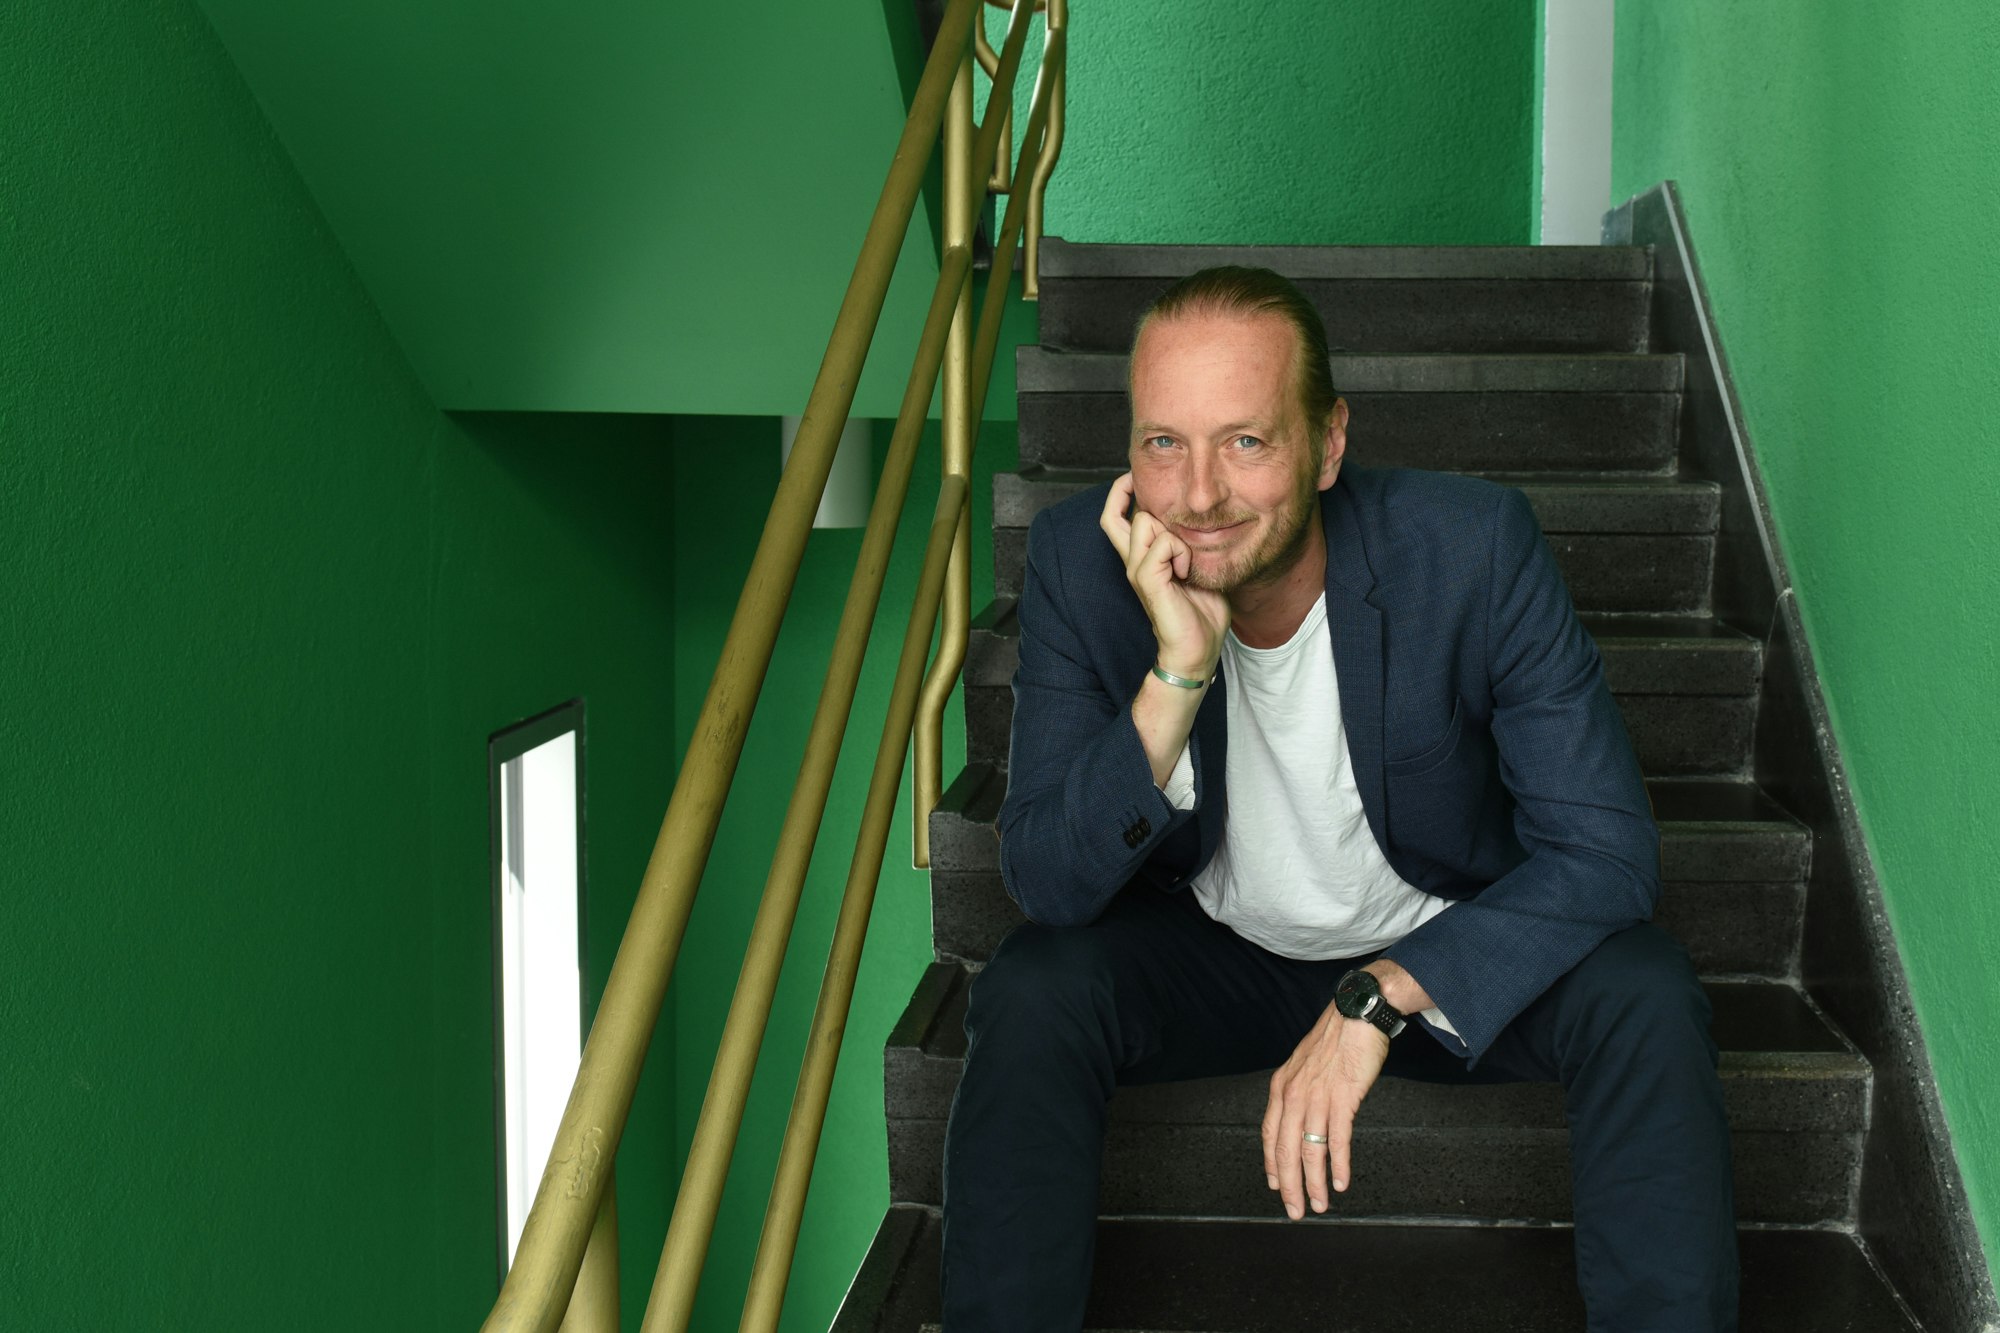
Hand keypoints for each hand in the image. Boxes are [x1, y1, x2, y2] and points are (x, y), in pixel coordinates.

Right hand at [1098, 473, 1228, 679]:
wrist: (1197, 649)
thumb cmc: (1200, 612)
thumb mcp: (1196, 566)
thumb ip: (1187, 543)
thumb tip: (1198, 518)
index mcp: (1141, 558)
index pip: (1115, 517)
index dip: (1120, 493)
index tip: (1134, 478)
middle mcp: (1132, 562)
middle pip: (1118, 515)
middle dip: (1143, 504)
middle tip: (1169, 517)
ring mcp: (1136, 570)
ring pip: (1145, 521)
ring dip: (1174, 533)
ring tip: (1187, 560)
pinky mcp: (1147, 580)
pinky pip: (1163, 543)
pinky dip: (1182, 552)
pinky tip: (1188, 573)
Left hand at [1260, 1001, 1390, 1219]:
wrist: (1355, 1015)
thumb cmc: (1334, 1039)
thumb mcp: (1303, 1065)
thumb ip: (1298, 1092)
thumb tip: (1300, 1120)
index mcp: (1282, 1087)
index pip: (1270, 1136)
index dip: (1272, 1165)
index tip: (1277, 1187)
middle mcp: (1293, 1094)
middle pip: (1285, 1150)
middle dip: (1290, 1186)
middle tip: (1296, 1210)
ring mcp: (1317, 1097)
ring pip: (1310, 1150)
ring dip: (1314, 1182)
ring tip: (1320, 1204)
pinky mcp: (1342, 1098)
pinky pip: (1337, 1140)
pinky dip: (1338, 1165)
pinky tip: (1341, 1182)